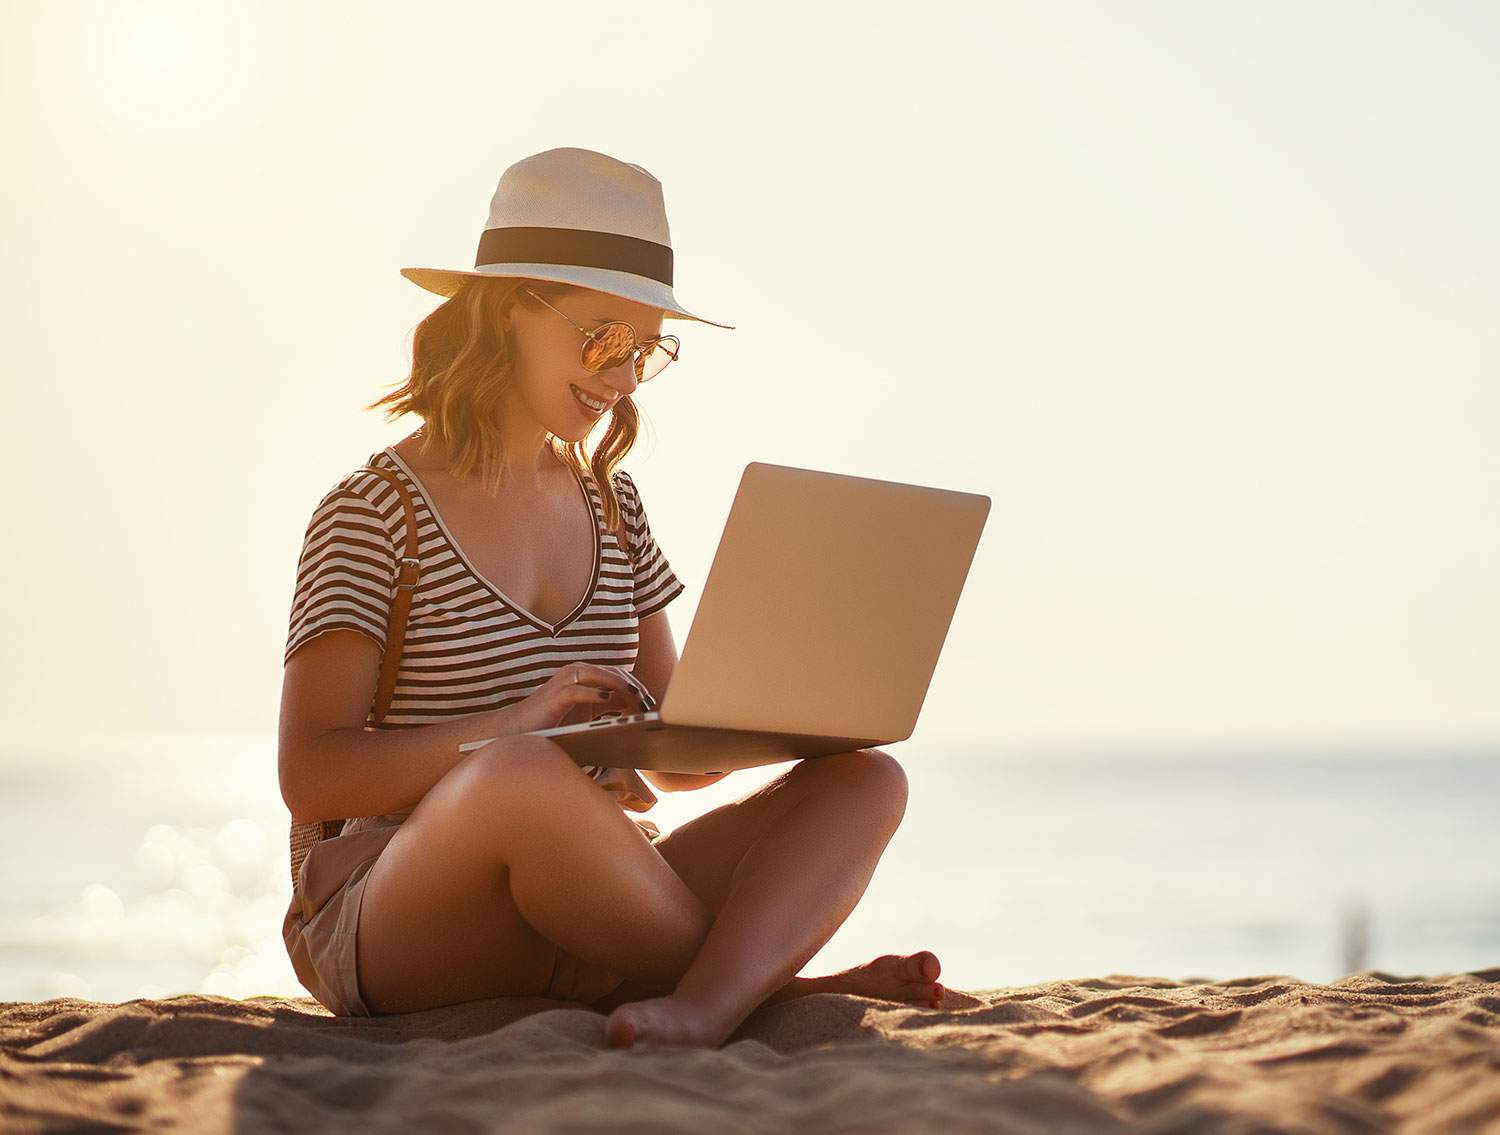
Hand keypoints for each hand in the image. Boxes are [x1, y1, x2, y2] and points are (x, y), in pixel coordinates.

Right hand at [508, 663, 651, 732]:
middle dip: (633, 687)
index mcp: (585, 676)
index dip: (637, 687)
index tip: (651, 702)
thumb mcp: (587, 712)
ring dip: (619, 686)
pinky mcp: (554, 696)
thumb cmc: (554, 722)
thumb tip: (635, 708)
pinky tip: (608, 700)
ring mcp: (564, 682)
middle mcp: (576, 673)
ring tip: (636, 699)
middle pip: (613, 673)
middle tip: (648, 703)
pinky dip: (594, 693)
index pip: (619, 675)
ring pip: (598, 676)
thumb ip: (608, 706)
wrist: (518, 730)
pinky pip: (577, 690)